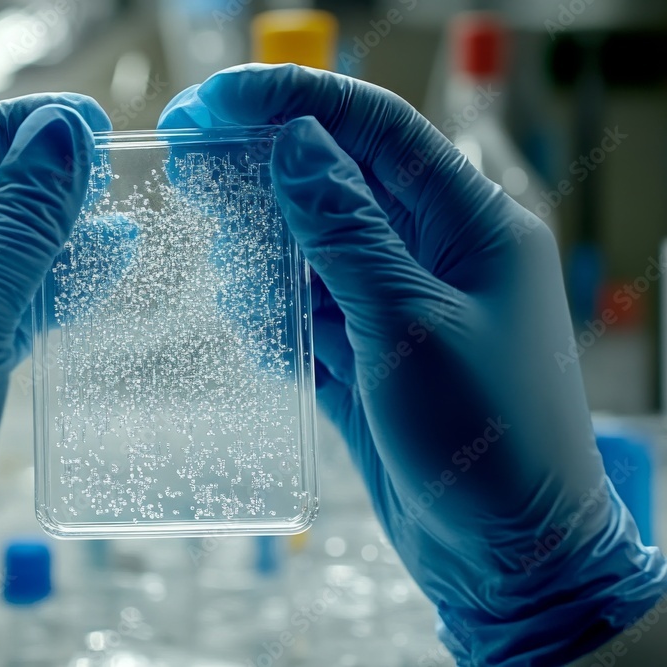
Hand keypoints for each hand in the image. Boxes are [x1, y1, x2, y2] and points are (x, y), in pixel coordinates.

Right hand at [160, 64, 666, 664]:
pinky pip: (311, 312)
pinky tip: (258, 331)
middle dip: (264, 172)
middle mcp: (436, 254)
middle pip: (337, 181)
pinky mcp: (371, 354)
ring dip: (265, 253)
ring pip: (315, 249)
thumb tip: (295, 144)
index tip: (215, 100)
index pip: (376, 130)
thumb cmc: (488, 444)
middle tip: (191, 169)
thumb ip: (347, 233)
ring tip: (232, 272)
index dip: (294, 101)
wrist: (508, 560)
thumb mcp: (410, 326)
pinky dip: (277, 315)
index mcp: (471, 225)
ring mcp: (400, 305)